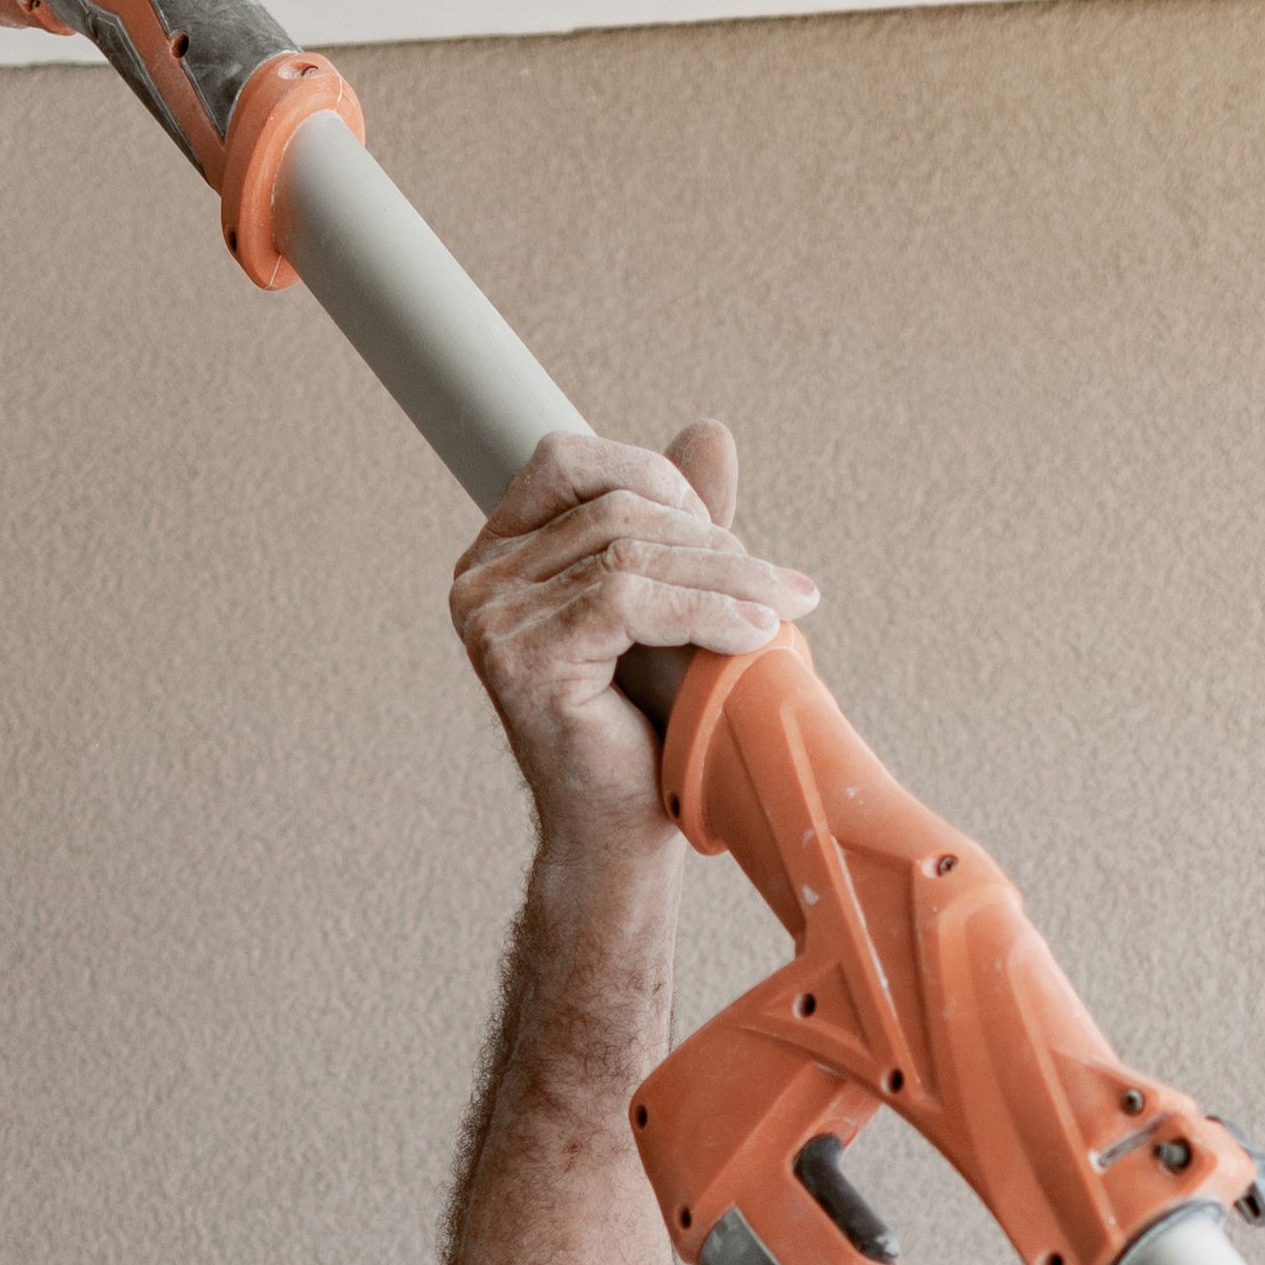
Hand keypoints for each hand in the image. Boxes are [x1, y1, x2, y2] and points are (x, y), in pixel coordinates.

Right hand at [447, 424, 812, 858]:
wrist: (621, 835)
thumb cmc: (644, 724)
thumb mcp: (669, 602)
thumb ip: (679, 519)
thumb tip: (709, 429)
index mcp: (500, 554)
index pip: (568, 461)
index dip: (653, 477)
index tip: (726, 535)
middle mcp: (480, 581)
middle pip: (611, 509)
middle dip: (711, 541)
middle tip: (783, 587)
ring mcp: (491, 620)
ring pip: (627, 552)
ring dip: (726, 577)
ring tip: (784, 611)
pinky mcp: (523, 658)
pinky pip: (627, 601)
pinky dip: (706, 611)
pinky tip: (757, 634)